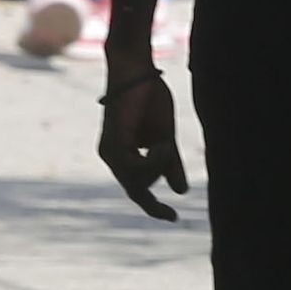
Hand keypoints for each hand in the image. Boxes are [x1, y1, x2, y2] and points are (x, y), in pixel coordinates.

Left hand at [98, 73, 188, 219]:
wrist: (137, 71)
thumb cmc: (149, 99)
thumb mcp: (165, 138)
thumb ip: (170, 164)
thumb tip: (181, 191)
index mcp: (122, 156)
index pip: (136, 189)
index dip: (153, 207)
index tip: (172, 218)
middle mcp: (111, 157)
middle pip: (137, 189)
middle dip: (156, 185)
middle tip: (169, 186)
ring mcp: (109, 152)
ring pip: (137, 182)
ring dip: (158, 167)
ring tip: (165, 144)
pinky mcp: (112, 144)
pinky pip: (135, 169)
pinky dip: (154, 162)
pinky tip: (162, 145)